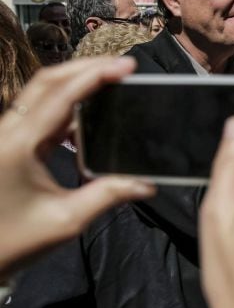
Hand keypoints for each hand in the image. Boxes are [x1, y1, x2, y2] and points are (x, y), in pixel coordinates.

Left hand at [0, 57, 154, 276]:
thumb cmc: (14, 241)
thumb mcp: (66, 220)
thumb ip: (108, 195)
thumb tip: (146, 183)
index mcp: (18, 145)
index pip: (60, 96)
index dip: (94, 75)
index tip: (125, 66)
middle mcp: (7, 132)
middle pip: (46, 82)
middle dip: (84, 67)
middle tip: (121, 65)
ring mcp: (6, 136)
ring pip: (40, 93)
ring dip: (75, 81)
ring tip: (110, 80)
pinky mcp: (9, 144)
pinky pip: (39, 112)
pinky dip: (66, 103)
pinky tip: (89, 112)